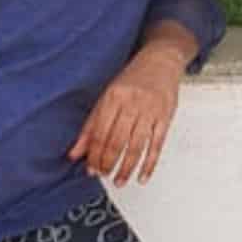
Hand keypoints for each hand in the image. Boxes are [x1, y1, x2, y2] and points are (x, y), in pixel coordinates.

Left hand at [67, 45, 184, 187]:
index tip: (90, 167)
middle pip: (117, 141)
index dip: (94, 154)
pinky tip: (141, 176)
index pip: (100, 132)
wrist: (161, 61)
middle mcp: (132, 103)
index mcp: (114, 96)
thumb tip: (76, 151)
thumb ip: (91, 124)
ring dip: (126, 168)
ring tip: (118, 180)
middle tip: (103, 174)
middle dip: (108, 162)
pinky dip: (149, 165)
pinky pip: (156, 146)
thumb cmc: (132, 79)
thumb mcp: (107, 96)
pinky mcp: (165, 118)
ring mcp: (150, 111)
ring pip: (136, 147)